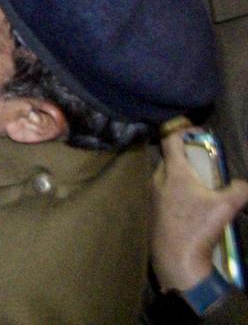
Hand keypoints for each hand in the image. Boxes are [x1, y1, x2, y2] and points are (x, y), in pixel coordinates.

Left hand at [151, 131, 247, 291]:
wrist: (176, 259)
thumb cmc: (197, 227)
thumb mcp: (226, 206)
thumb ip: (239, 189)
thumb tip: (245, 183)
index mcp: (173, 172)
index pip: (171, 140)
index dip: (184, 131)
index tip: (199, 133)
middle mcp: (157, 179)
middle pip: (168, 158)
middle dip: (185, 156)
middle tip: (204, 162)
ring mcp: (151, 195)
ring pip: (164, 176)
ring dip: (180, 176)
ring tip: (199, 184)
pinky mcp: (151, 210)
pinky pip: (162, 192)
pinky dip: (174, 191)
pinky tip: (188, 204)